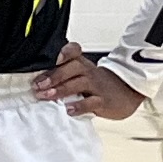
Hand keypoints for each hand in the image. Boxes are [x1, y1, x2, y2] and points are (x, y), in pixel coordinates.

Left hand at [31, 43, 145, 120]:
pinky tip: (69, 110)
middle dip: (54, 76)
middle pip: (73, 68)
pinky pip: (91, 102)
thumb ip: (62, 77)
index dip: (66, 52)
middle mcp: (89, 73)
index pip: (74, 52)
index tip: (54, 59)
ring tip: (47, 96)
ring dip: (61, 90)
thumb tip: (36, 84)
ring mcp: (97, 86)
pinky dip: (79, 106)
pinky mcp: (103, 101)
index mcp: (81, 65)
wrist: (126, 93)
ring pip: (79, 84)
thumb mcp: (82, 75)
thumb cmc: (98, 85)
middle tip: (38, 85)